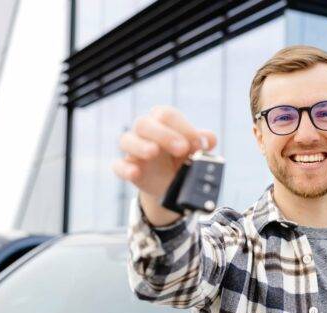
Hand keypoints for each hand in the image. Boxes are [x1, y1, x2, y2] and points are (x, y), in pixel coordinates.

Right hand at [111, 105, 216, 224]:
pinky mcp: (127, 167)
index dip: (182, 127)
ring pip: (127, 139)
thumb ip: (202, 142)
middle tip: (182, 149)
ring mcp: (133, 149)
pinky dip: (125, 168)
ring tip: (153, 152)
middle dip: (163, 135)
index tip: (196, 143)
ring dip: (140, 146)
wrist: (174, 184)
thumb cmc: (184, 159)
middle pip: (144, 123)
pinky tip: (135, 172)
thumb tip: (208, 139)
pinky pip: (118, 165)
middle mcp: (145, 131)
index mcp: (163, 121)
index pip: (166, 114)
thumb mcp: (195, 151)